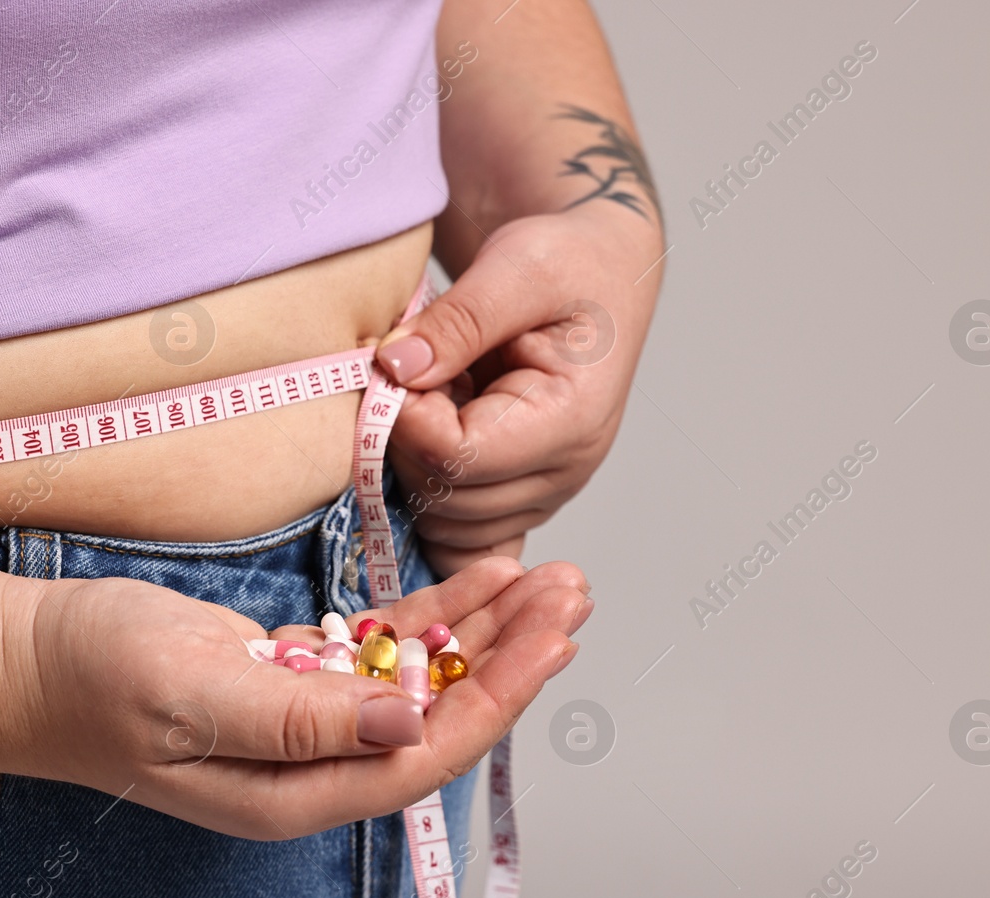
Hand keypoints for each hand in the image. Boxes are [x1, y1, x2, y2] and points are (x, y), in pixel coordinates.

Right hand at [0, 557, 590, 839]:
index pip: (425, 750)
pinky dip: (432, 614)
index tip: (550, 637)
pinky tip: (483, 577)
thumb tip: (410, 721)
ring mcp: (307, 721)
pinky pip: (381, 649)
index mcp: (298, 789)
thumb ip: (300, 719)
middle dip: (511, 655)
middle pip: (440, 714)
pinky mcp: (293, 678)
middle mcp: (315, 764)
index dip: (495, 695)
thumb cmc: (93, 679)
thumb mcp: (192, 693)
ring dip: (485, 630)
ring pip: (422, 677)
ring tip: (551, 578)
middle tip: (573, 592)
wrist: (25, 661)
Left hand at [376, 200, 663, 574]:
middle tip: (407, 376)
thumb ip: (457, 320)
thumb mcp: (516, 267)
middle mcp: (564, 471)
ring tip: (431, 399)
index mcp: (572, 419)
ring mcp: (544, 492)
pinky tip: (423, 454)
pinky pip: (465, 542)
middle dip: (404, 442)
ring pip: (443, 524)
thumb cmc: (567, 263)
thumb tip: (394, 367)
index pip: (460, 457)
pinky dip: (432, 509)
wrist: (597, 273)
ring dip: (414, 466)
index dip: (406, 419)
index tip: (393, 366)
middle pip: (446, 499)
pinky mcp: (522, 497)